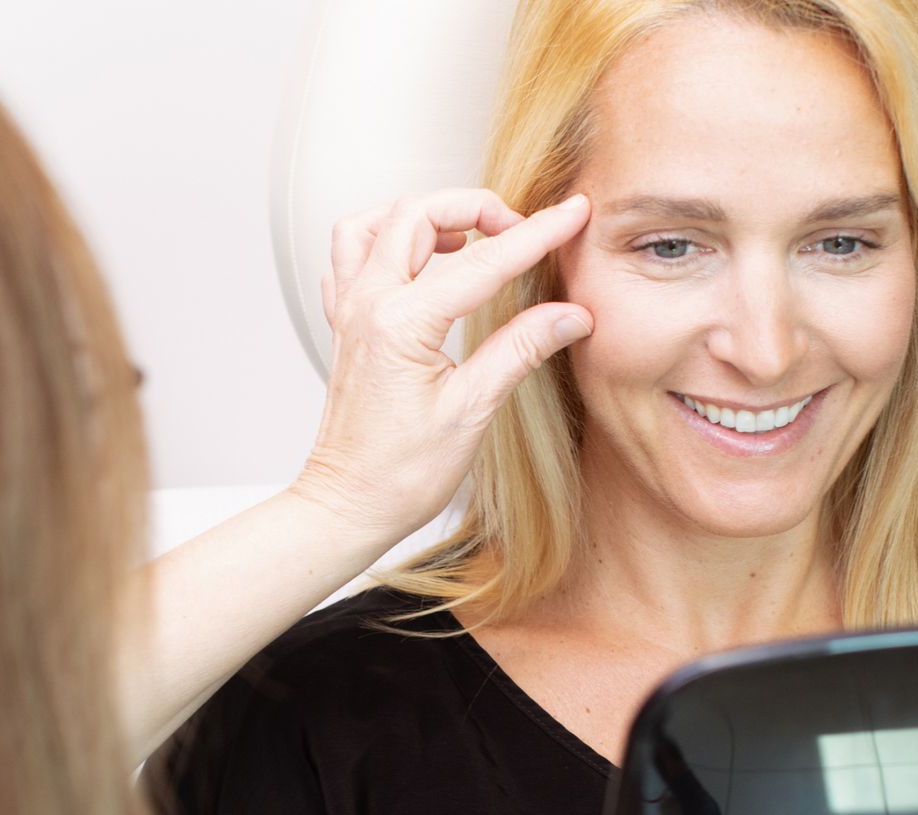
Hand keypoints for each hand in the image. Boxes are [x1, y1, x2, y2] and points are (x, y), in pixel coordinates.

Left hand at [291, 188, 592, 537]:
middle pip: (416, 214)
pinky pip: (349, 258)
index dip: (536, 234)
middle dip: (474, 206)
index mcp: (402, 325)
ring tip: (465, 235)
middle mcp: (367, 306)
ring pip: (372, 224)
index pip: (483, 262)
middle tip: (518, 228)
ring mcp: (349, 312)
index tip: (573, 215)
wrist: (348, 505)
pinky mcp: (344, 326)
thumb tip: (571, 315)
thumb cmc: (401, 474)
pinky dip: (383, 242)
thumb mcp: (472, 411)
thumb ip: (520, 350)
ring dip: (421, 216)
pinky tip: (417, 263)